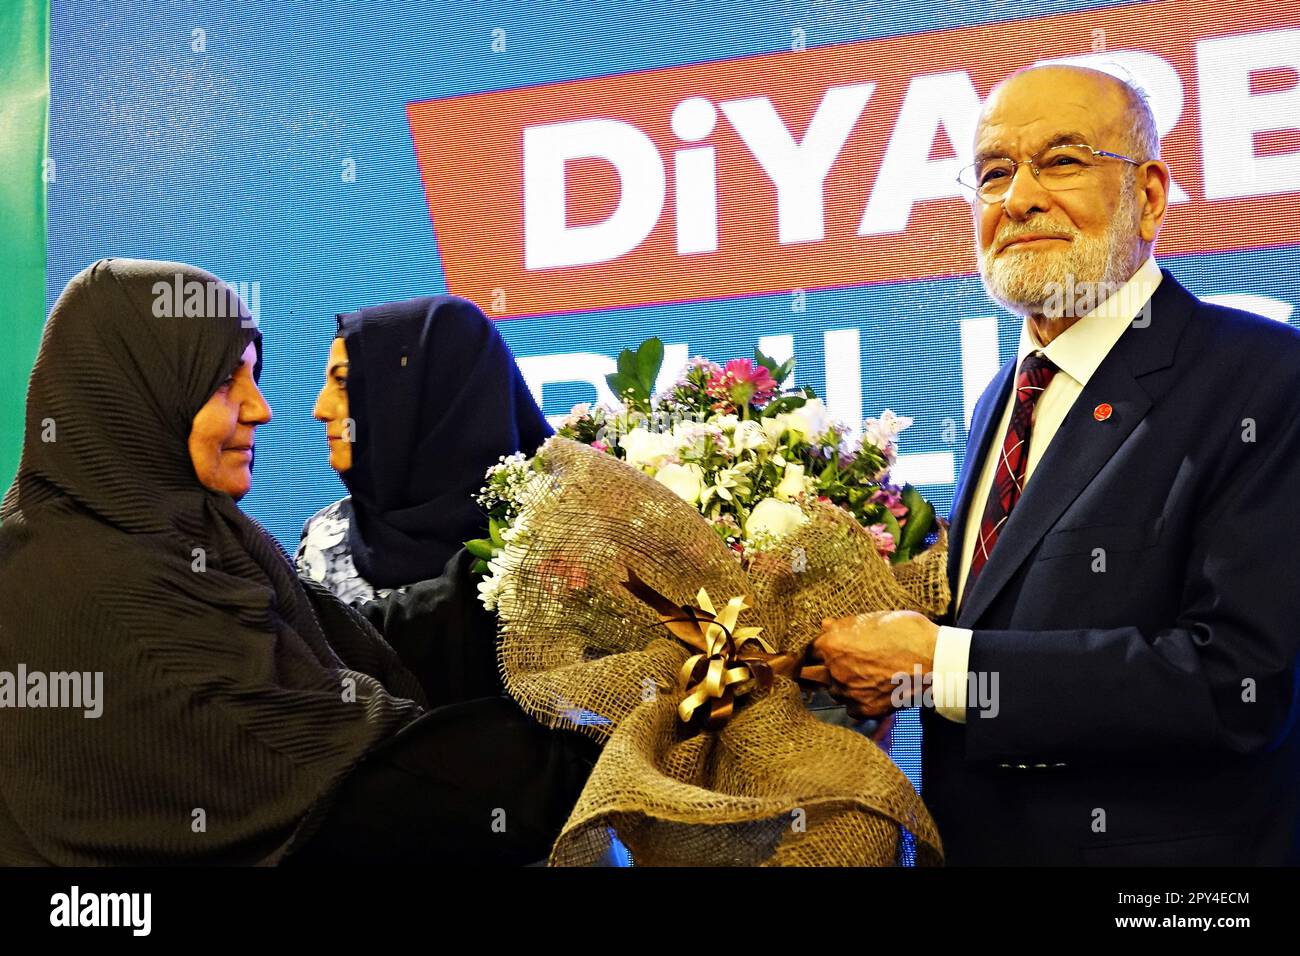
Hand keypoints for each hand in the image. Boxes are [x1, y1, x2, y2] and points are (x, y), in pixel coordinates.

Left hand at [810, 610, 938, 718]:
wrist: (934, 660)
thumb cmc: (905, 633)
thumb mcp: (872, 619)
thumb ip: (844, 625)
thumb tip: (825, 625)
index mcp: (831, 645)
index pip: (806, 652)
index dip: (814, 651)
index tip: (819, 653)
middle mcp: (834, 671)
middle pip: (812, 675)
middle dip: (821, 670)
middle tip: (839, 665)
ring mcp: (848, 693)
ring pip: (834, 692)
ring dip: (841, 685)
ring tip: (863, 675)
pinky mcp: (864, 709)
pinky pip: (851, 707)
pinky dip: (857, 701)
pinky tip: (872, 689)